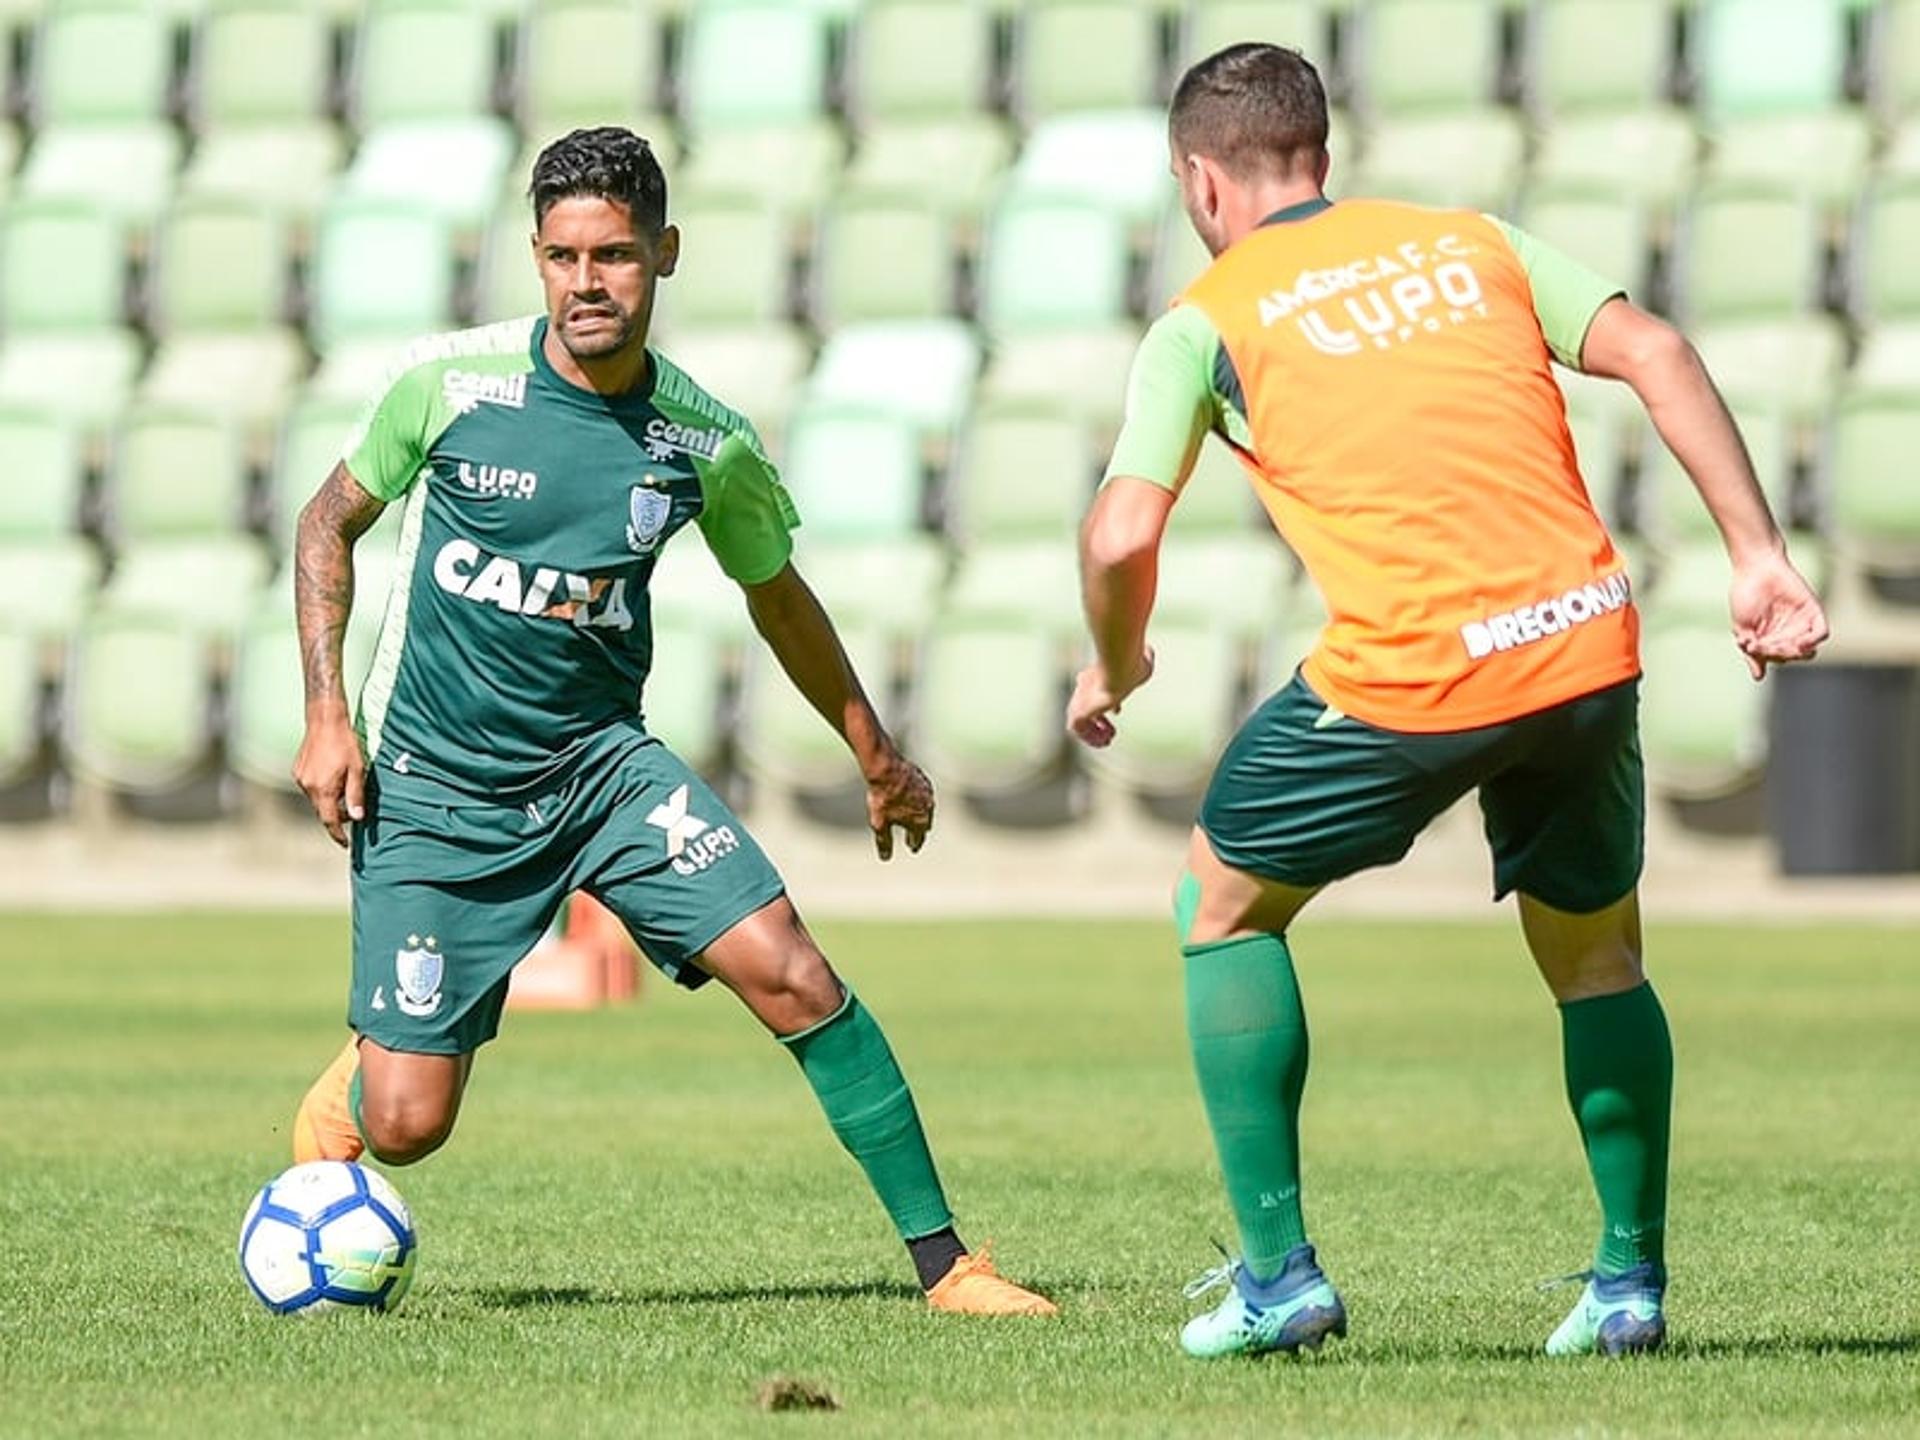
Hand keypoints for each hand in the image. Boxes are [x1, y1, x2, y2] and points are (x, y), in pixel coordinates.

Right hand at [293, 709, 366, 846]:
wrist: (325, 720)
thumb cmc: (345, 743)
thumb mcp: (358, 770)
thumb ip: (355, 795)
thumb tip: (357, 818)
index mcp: (323, 789)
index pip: (329, 820)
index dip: (337, 834)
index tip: (345, 844)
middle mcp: (308, 786)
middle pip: (322, 811)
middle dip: (336, 816)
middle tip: (352, 814)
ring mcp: (300, 778)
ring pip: (316, 800)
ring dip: (329, 802)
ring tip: (344, 792)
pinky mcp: (297, 771)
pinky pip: (311, 788)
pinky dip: (322, 790)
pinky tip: (333, 779)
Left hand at [864, 750, 933, 860]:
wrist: (886, 768)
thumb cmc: (883, 797)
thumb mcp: (880, 823)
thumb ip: (884, 842)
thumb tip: (885, 858)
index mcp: (920, 821)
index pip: (919, 838)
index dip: (914, 844)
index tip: (912, 848)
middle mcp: (928, 808)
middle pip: (925, 823)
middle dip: (919, 830)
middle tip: (913, 835)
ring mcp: (928, 793)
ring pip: (926, 807)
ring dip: (920, 813)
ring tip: (913, 816)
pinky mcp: (923, 779)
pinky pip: (923, 793)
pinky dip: (918, 799)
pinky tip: (911, 798)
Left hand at [1066, 649, 1154, 748]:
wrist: (1121, 670)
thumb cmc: (1133, 667)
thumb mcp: (1142, 662)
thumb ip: (1144, 660)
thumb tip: (1149, 652)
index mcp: (1096, 675)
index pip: (1097, 690)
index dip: (1107, 703)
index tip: (1117, 711)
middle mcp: (1085, 687)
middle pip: (1087, 708)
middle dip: (1099, 721)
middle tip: (1112, 731)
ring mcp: (1080, 700)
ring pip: (1082, 722)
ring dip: (1095, 733)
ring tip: (1109, 739)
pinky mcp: (1078, 713)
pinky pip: (1079, 730)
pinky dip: (1091, 737)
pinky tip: (1104, 740)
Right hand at [1728, 549, 1828, 679]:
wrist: (1757, 568)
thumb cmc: (1745, 595)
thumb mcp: (1742, 628)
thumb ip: (1751, 653)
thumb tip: (1758, 677)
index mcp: (1771, 638)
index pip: (1774, 658)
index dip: (1764, 657)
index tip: (1751, 646)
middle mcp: (1788, 633)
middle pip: (1791, 656)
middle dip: (1780, 654)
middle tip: (1767, 644)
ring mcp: (1802, 623)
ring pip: (1807, 650)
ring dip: (1795, 652)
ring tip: (1782, 644)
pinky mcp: (1814, 612)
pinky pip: (1820, 634)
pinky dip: (1812, 642)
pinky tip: (1800, 642)